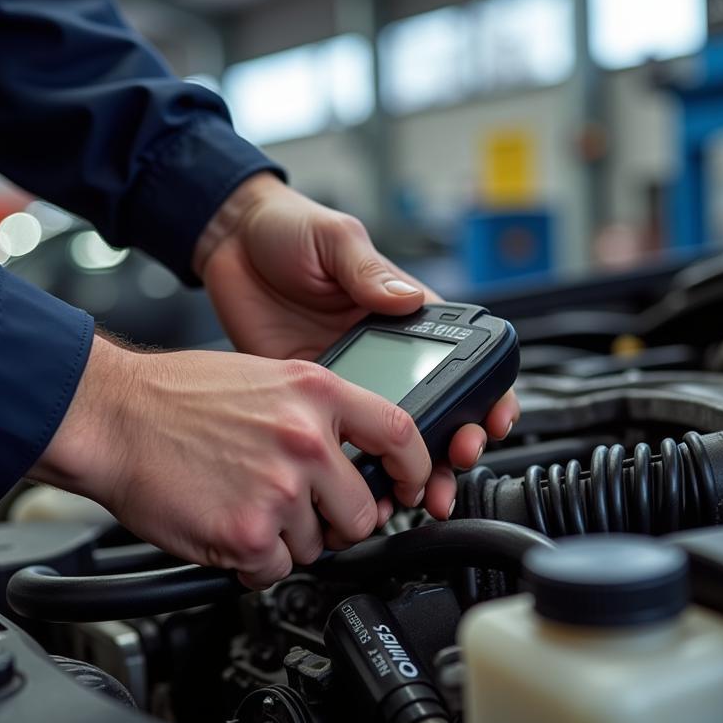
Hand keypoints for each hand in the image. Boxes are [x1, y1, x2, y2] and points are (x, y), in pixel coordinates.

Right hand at [30, 335, 434, 588]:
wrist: (111, 416)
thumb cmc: (176, 396)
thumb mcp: (266, 377)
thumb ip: (316, 413)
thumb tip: (354, 454)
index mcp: (316, 393)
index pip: (400, 435)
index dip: (414, 470)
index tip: (410, 488)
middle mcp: (306, 440)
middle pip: (364, 512)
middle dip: (337, 522)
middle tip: (301, 510)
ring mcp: (280, 489)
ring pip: (318, 546)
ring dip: (287, 539)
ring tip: (245, 504)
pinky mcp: (249, 534)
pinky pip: (276, 570)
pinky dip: (254, 561)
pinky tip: (227, 526)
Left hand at [195, 174, 519, 516]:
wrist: (229, 246)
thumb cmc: (289, 230)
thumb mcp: (334, 240)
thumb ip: (368, 271)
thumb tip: (406, 299)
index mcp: (403, 313)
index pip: (461, 358)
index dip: (486, 392)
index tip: (492, 416)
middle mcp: (385, 353)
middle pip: (437, 410)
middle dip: (455, 444)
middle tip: (454, 461)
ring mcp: (351, 381)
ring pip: (393, 438)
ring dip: (413, 469)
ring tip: (419, 492)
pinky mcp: (314, 401)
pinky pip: (342, 443)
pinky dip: (357, 472)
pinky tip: (361, 489)